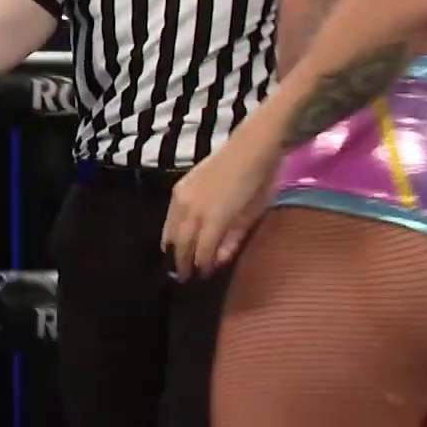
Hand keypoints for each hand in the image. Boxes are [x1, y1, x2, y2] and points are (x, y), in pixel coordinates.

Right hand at [160, 131, 280, 280]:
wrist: (250, 148)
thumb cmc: (258, 184)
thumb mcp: (251, 216)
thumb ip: (233, 240)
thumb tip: (216, 261)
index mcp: (214, 219)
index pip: (202, 251)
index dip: (201, 266)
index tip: (202, 278)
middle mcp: (192, 210)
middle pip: (183, 242)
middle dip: (183, 262)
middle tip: (183, 277)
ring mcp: (182, 197)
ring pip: (171, 229)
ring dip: (172, 247)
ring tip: (173, 261)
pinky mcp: (180, 187)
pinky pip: (169, 214)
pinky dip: (168, 228)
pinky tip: (169, 237)